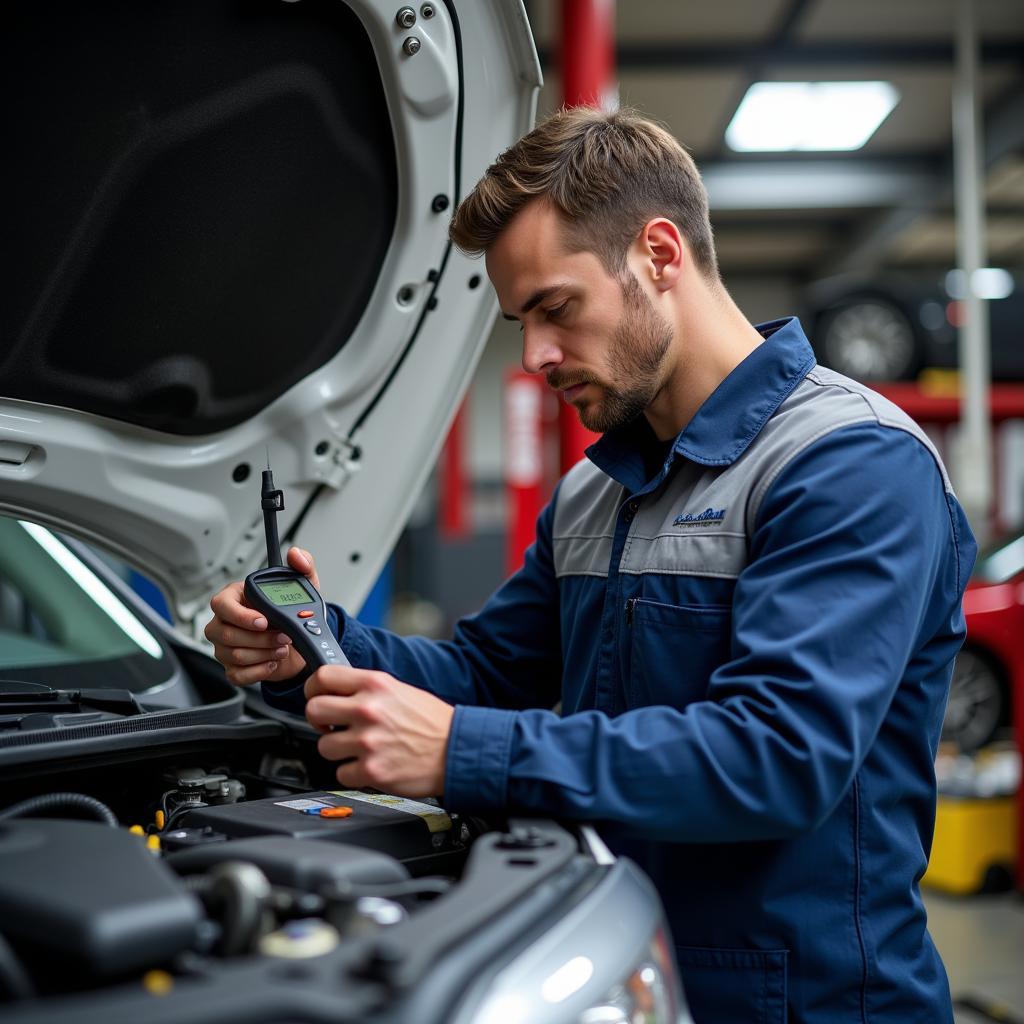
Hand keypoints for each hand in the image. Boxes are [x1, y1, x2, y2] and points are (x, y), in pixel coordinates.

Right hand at [204, 546, 320, 685]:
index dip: (241, 615)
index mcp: (235, 598)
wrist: (298, 644)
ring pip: (234, 654)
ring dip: (265, 653)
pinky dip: (259, 671)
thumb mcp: (304, 587)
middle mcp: (224, 622)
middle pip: (226, 633)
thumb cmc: (292, 614)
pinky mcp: (232, 668)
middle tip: (284, 636)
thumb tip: (296, 554)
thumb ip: (304, 566)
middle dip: (261, 638)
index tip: (264, 621)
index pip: (221, 604)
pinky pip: (237, 674)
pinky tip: (273, 662)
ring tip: (283, 647)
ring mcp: (225, 646)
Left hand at [304, 667, 454, 796]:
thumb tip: (336, 692)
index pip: (323, 677)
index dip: (313, 688)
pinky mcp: (371, 771)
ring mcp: (368, 741)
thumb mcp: (400, 690)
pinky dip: (353, 773)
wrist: (457, 750)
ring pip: (324, 746)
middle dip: (319, 721)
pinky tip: (371, 764)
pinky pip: (340, 774)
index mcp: (375, 685)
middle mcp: (368, 710)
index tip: (317, 697)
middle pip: (313, 710)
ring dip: (338, 750)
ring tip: (360, 749)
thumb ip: (367, 689)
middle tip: (332, 727)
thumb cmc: (432, 722)